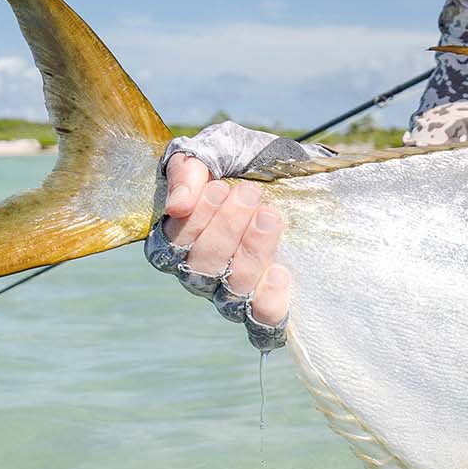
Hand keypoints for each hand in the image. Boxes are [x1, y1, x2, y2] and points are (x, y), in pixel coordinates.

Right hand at [161, 153, 290, 328]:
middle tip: (251, 193)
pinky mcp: (268, 302)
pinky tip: (280, 271)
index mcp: (177, 239)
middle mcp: (200, 272)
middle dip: (228, 228)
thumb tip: (177, 206)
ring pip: (232, 288)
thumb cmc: (245, 162)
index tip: (221, 187)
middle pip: (202, 267)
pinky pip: (262, 318)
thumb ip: (188, 170)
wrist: (296, 171)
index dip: (194, 221)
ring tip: (270, 216)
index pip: (170, 245)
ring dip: (252, 250)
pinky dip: (269, 298)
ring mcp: (233, 291)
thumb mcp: (215, 150)